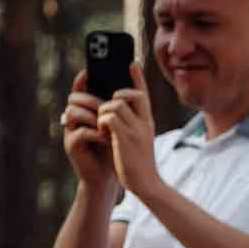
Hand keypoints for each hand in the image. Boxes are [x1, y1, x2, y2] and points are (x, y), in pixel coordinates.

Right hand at [60, 73, 115, 189]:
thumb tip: (131, 85)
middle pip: (74, 98)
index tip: (88, 71)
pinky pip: (80, 132)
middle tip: (106, 105)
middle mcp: (75, 119)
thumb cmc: (118, 148)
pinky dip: (96, 133)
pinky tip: (107, 139)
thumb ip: (123, 108)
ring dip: (93, 116)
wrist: (113, 175)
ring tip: (107, 124)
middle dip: (91, 100)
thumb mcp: (122, 125)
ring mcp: (70, 131)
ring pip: (73, 112)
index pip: (81, 90)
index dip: (82, 80)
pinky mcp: (71, 145)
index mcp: (86, 111)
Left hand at [98, 82, 161, 197]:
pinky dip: (101, 121)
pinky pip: (107, 116)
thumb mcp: (138, 141)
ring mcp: (136, 129)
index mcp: (148, 122)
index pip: (144, 94)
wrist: (147, 184)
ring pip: (114, 103)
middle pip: (128, 94)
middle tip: (106, 110)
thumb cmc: (138, 164)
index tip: (132, 63)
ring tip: (103, 127)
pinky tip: (102, 133)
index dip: (137, 78)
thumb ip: (129, 125)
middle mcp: (144, 122)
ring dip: (103, 112)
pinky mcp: (125, 137)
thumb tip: (112, 112)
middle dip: (114, 96)